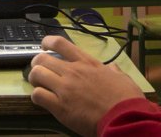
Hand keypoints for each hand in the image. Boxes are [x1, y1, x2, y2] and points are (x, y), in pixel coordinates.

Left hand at [27, 35, 145, 136]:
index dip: (47, 41)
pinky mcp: (60, 106)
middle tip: (39, 70)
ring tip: (39, 85)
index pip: (60, 43)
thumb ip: (114, 71)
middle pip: (42, 58)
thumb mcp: (122, 78)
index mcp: (87, 63)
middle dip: (37, 63)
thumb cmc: (126, 99)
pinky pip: (37, 95)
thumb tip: (112, 69)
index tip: (44, 45)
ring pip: (36, 74)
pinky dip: (37, 97)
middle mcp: (73, 71)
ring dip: (35, 79)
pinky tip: (42, 100)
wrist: (124, 118)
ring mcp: (65, 88)